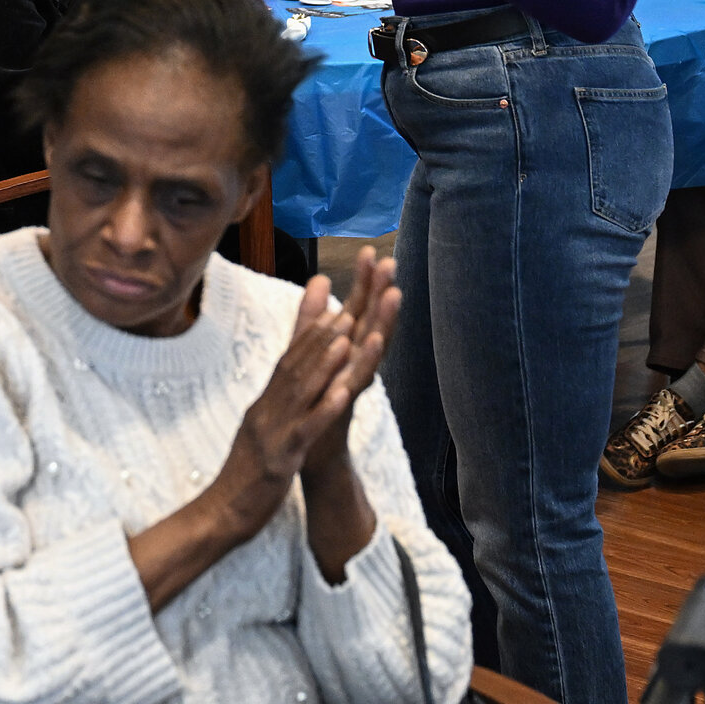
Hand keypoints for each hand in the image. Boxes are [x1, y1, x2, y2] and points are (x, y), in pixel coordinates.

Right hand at [210, 275, 374, 538]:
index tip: (331, 314)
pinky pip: (306, 430)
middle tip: (346, 313)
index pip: (287, 364)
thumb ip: (273, 409)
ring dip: (325, 364)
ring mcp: (273, 434)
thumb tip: (284, 388)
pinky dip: (325, 409)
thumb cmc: (244, 476)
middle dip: (321, 340)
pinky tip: (343, 393)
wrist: (222, 514)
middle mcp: (266, 412)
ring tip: (347, 339)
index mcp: (263, 407)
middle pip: (294, 368)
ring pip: (301, 392)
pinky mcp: (281, 458)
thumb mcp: (259, 434)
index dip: (310, 338)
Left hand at [299, 246, 399, 485]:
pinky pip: (356, 386)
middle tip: (391, 262)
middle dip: (380, 293)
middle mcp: (354, 364)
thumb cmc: (315, 401)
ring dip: (383, 324)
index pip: (358, 309)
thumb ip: (313, 317)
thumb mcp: (311, 351)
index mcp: (346, 349)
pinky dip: (364, 367)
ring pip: (371, 350)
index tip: (370, 251)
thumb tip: (321, 278)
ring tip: (394, 296)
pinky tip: (371, 351)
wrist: (313, 452)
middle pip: (371, 322)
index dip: (364, 281)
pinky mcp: (342, 407)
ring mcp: (351, 384)